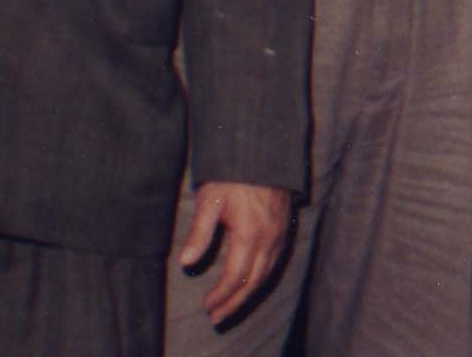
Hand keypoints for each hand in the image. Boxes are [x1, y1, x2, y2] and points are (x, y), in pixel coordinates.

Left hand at [175, 181, 294, 325]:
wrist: (264, 153)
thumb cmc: (233, 175)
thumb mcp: (211, 199)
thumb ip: (200, 232)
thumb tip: (186, 262)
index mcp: (250, 234)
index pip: (234, 276)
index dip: (220, 295)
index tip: (206, 307)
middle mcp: (269, 239)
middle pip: (252, 282)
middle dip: (234, 303)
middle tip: (216, 318)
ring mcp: (280, 236)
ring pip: (266, 276)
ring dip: (247, 296)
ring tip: (230, 308)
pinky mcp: (284, 231)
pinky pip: (275, 264)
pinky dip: (261, 281)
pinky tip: (249, 285)